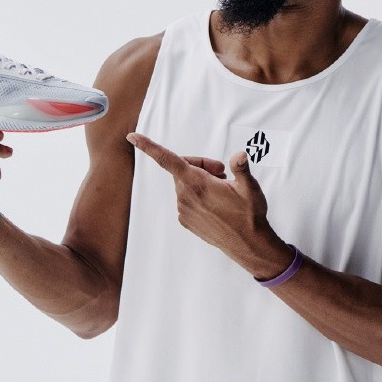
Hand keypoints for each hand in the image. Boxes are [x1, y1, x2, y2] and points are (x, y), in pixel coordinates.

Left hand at [126, 132, 288, 276]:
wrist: (248, 244)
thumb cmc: (248, 215)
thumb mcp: (249, 187)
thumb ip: (240, 167)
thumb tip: (239, 155)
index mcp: (197, 183)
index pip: (167, 159)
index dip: (148, 146)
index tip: (132, 137)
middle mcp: (185, 197)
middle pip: (182, 168)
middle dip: (200, 165)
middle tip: (221, 171)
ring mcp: (184, 210)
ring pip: (184, 184)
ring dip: (199, 181)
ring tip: (221, 189)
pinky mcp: (186, 220)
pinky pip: (186, 199)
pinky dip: (198, 196)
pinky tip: (215, 202)